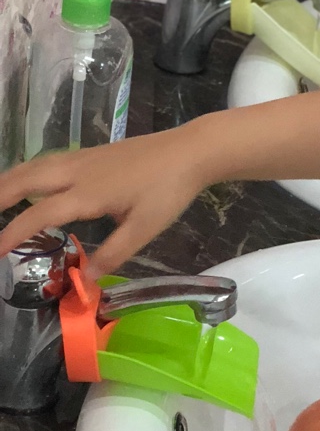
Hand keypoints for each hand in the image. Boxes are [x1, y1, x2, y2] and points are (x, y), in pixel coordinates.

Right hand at [0, 124, 212, 278]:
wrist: (191, 150)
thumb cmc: (169, 190)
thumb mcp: (145, 228)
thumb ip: (113, 254)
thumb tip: (85, 280)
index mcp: (88, 193)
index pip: (39, 214)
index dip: (12, 233)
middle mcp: (77, 172)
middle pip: (25, 180)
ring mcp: (83, 159)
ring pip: (33, 166)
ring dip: (8, 182)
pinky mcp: (91, 153)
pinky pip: (47, 161)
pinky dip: (26, 172)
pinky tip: (26, 181)